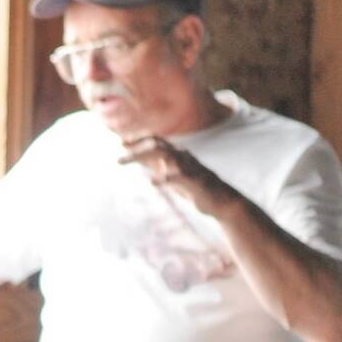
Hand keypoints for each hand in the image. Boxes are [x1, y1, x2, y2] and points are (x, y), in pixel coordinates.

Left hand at [120, 135, 238, 215]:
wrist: (223, 202)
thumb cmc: (195, 188)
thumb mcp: (172, 175)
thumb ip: (158, 166)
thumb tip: (139, 159)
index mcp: (178, 155)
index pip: (156, 141)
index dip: (139, 139)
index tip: (122, 142)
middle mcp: (183, 157)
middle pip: (157, 144)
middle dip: (136, 148)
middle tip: (118, 159)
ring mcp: (190, 168)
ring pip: (165, 155)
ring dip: (141, 156)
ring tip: (123, 162)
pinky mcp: (195, 182)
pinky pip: (179, 176)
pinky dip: (164, 178)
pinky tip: (152, 183)